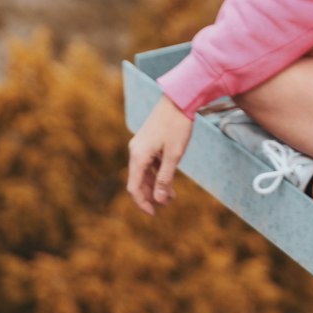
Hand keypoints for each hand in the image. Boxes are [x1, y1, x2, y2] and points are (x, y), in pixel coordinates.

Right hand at [127, 93, 193, 215]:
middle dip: (151, 195)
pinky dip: (157, 172)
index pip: (134, 187)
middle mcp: (135, 151)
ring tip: (172, 195)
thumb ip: (165, 178)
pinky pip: (149, 162)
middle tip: (167, 204)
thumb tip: (160, 201)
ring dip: (156, 184)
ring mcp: (141, 145)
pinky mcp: (148, 141)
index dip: (142, 203)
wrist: (179, 99)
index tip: (153, 214)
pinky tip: (170, 177)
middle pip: (138, 181)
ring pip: (144, 172)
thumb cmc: (177, 126)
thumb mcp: (174, 155)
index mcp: (138, 156)